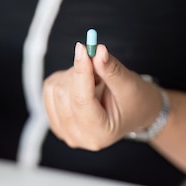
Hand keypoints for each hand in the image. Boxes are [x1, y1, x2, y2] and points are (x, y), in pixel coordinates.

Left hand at [42, 42, 161, 150]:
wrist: (134, 113)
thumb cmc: (135, 102)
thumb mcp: (129, 85)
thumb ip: (111, 70)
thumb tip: (97, 51)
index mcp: (99, 134)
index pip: (81, 101)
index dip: (81, 72)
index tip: (83, 48)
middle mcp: (77, 137)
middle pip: (64, 94)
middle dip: (80, 72)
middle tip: (99, 67)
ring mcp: (62, 131)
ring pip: (54, 89)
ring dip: (73, 75)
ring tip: (94, 81)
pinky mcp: (54, 120)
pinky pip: (49, 89)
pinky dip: (65, 79)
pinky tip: (82, 85)